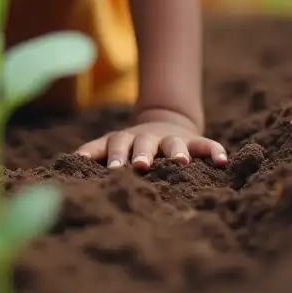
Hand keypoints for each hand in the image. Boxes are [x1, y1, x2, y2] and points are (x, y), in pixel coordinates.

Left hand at [76, 108, 227, 171]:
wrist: (164, 122)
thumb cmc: (131, 145)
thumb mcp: (112, 145)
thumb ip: (94, 152)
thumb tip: (70, 162)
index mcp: (124, 140)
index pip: (115, 145)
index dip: (114, 156)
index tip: (112, 170)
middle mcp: (147, 138)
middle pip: (142, 143)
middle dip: (141, 154)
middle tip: (140, 166)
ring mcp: (171, 138)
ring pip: (173, 143)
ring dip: (177, 150)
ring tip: (181, 162)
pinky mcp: (193, 141)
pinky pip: (205, 144)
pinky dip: (213, 150)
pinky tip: (222, 161)